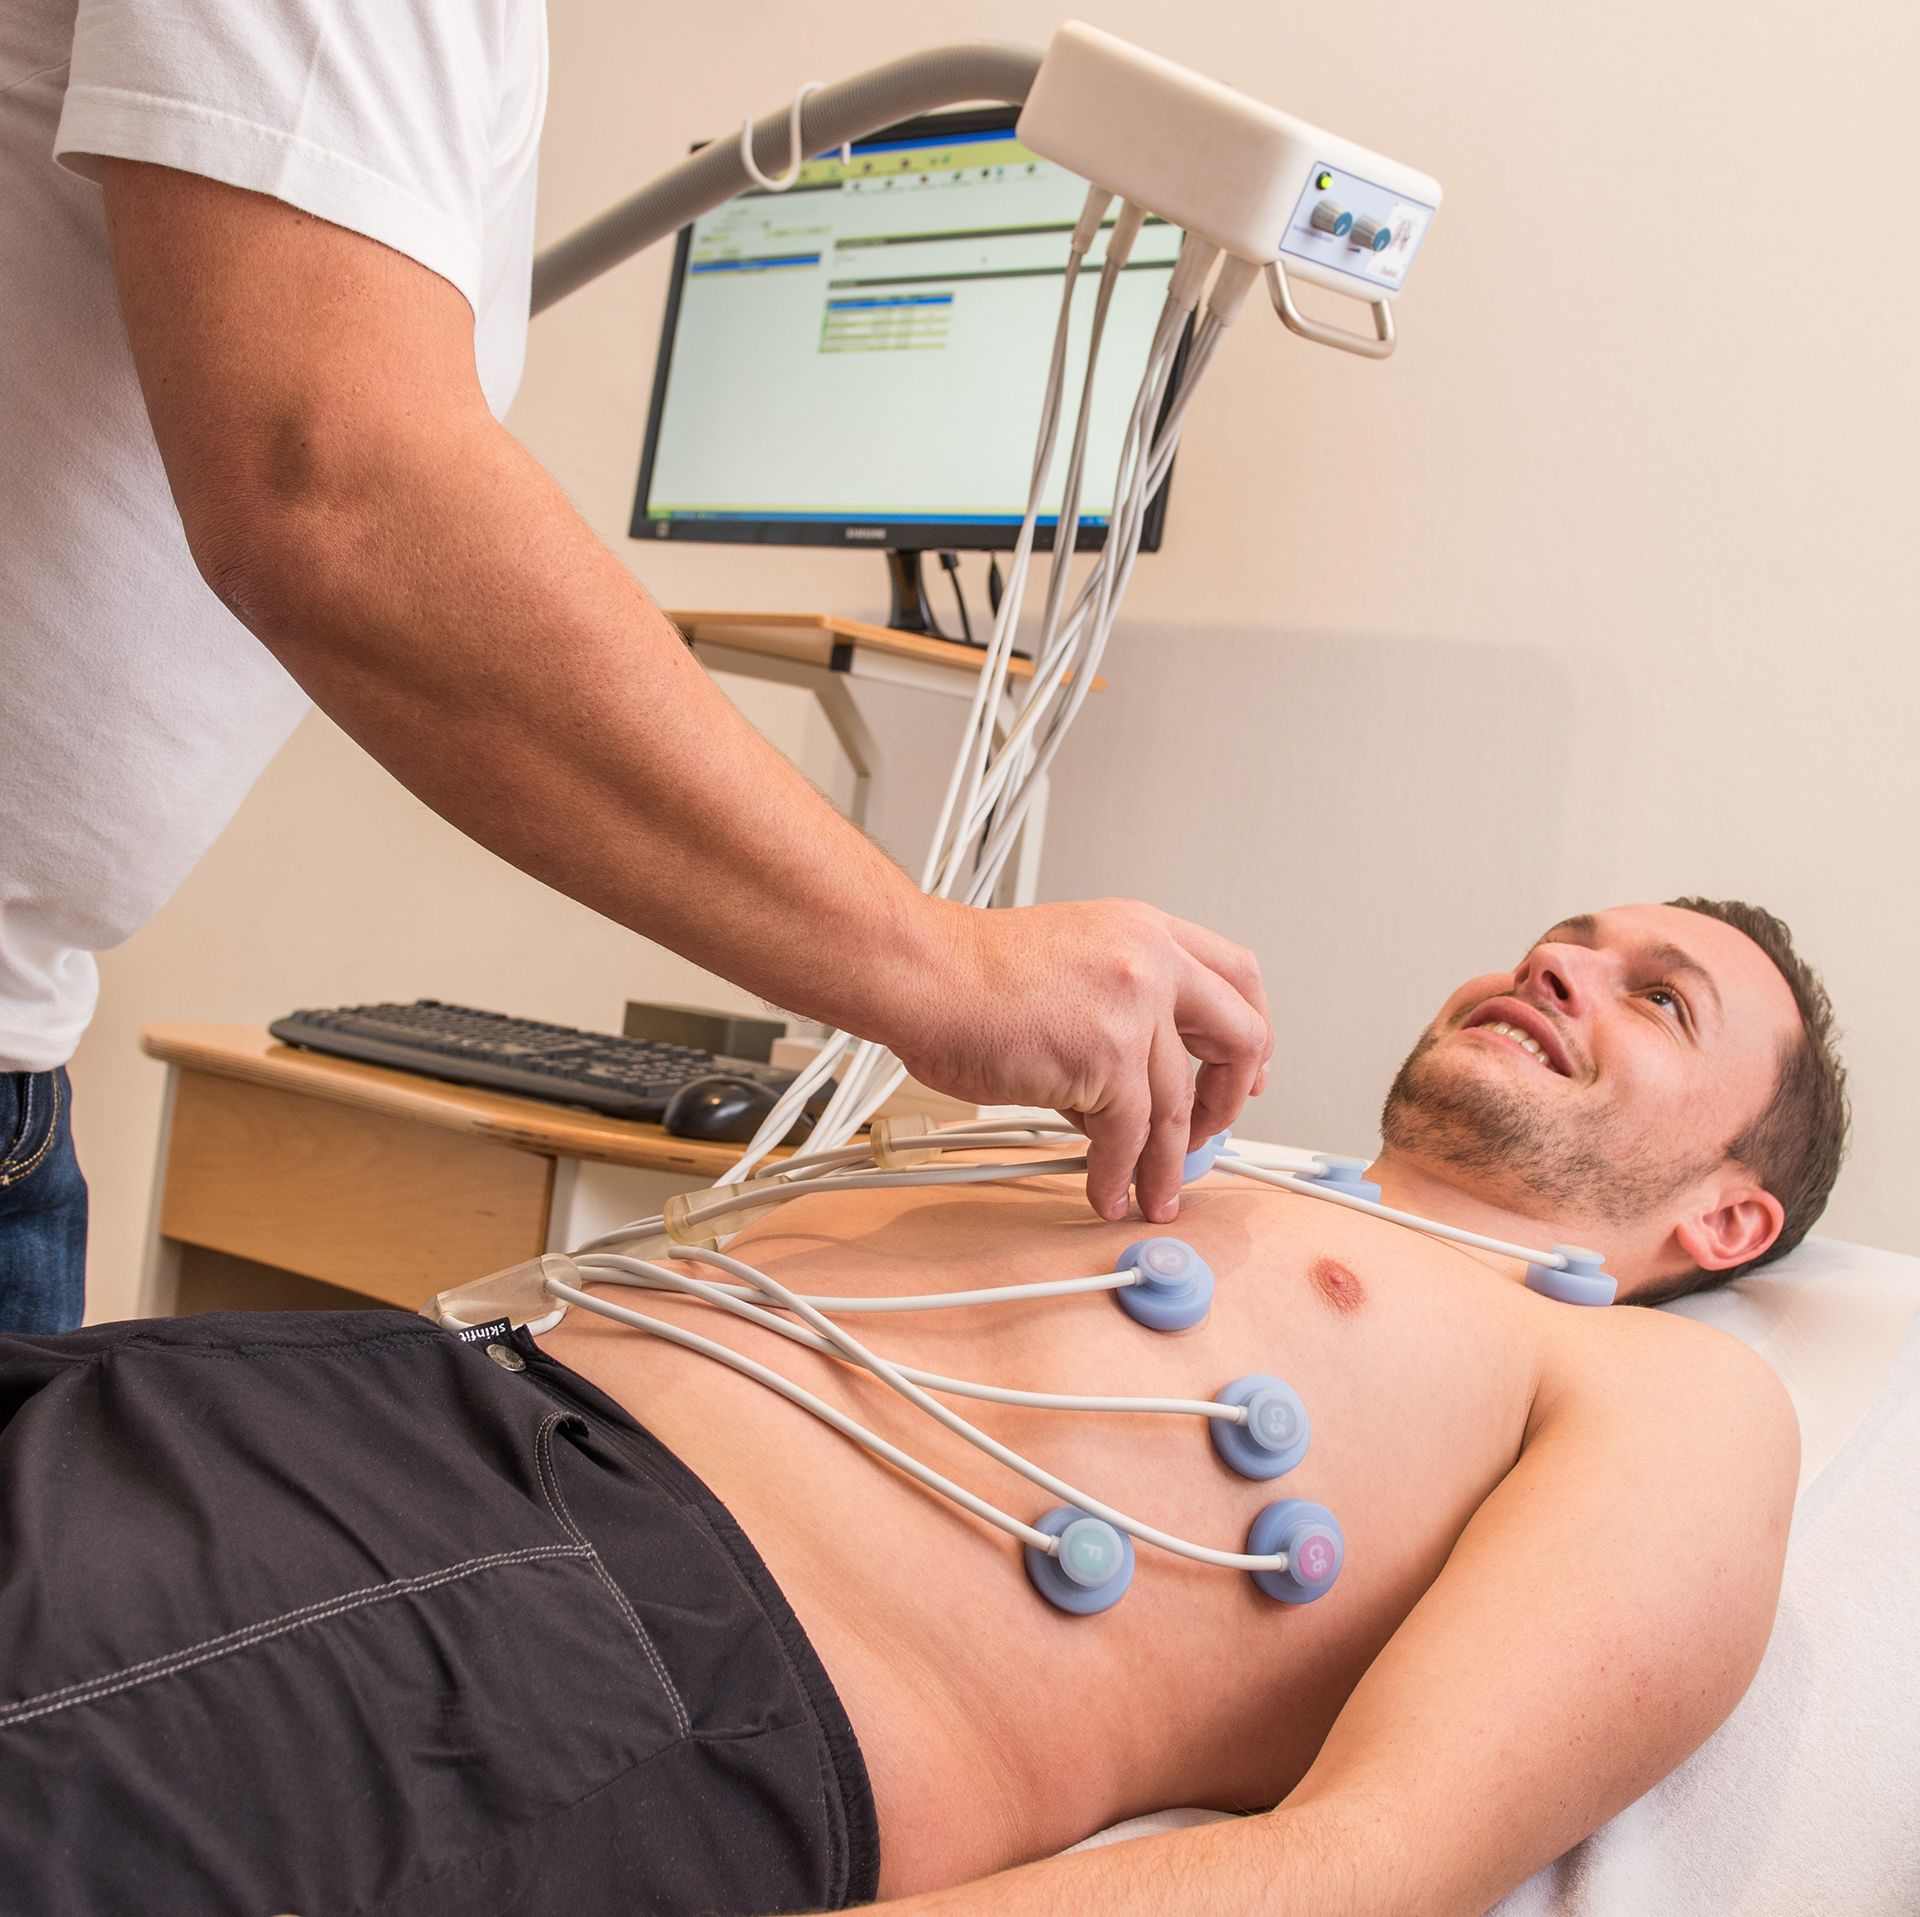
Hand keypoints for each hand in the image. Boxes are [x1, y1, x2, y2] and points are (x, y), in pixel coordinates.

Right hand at [890, 900, 1271, 1224]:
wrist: (923, 974)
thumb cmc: (970, 973)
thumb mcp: (1073, 959)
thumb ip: (1120, 1008)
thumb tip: (1137, 1091)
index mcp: (1145, 931)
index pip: (1237, 977)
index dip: (1252, 1032)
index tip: (1245, 1069)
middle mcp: (1151, 961)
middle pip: (1240, 1035)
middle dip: (1231, 1098)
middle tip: (1211, 1134)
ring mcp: (1135, 1007)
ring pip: (1179, 1105)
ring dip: (1165, 1163)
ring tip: (1153, 1192)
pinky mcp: (1108, 1057)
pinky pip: (1129, 1136)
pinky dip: (1118, 1174)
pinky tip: (1106, 1189)